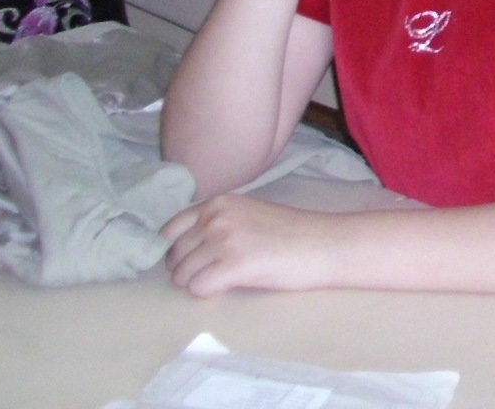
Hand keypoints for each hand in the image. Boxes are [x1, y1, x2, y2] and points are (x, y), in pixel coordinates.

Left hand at [162, 193, 340, 296]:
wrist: (324, 244)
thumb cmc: (290, 233)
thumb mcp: (247, 214)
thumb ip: (216, 222)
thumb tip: (182, 248)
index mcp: (218, 203)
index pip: (170, 231)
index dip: (180, 250)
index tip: (197, 259)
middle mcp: (216, 218)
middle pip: (174, 257)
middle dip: (189, 269)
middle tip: (218, 272)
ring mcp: (224, 240)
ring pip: (182, 276)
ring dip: (199, 282)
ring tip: (228, 278)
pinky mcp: (233, 265)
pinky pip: (197, 288)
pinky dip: (209, 292)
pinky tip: (232, 284)